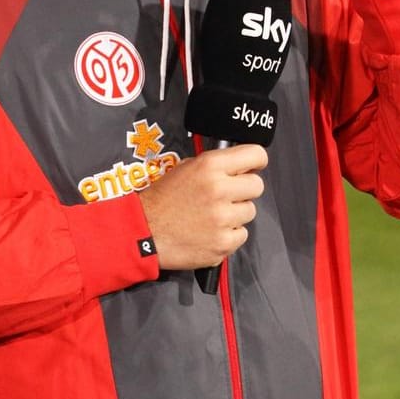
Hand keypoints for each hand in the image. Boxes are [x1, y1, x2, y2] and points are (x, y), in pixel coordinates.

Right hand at [137, 144, 267, 268]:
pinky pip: (241, 235)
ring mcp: (222, 219)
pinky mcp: (223, 243)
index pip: (256, 155)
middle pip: (257, 186)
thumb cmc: (162, 200)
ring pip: (250, 212)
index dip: (256, 162)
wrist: (142, 233)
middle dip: (244, 190)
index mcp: (210, 166)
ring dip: (236, 214)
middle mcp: (219, 190)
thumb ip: (215, 166)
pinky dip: (229, 235)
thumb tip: (241, 167)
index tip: (252, 168)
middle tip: (227, 197)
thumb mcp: (184, 168)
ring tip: (212, 217)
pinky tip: (210, 232)